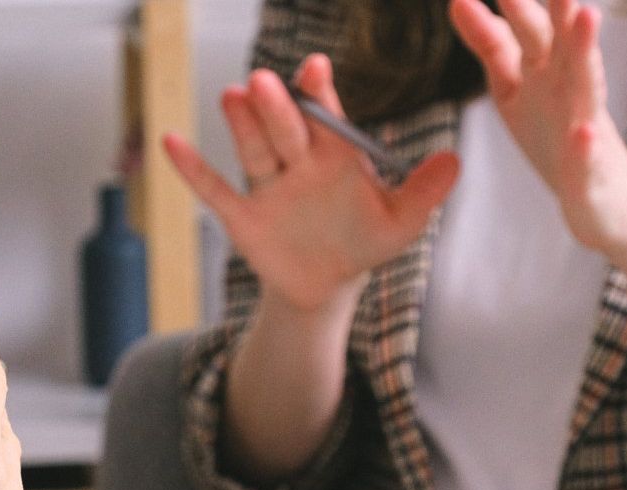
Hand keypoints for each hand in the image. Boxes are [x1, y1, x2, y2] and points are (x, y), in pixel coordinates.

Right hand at [163, 54, 460, 314]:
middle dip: (277, 107)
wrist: (328, 284)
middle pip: (286, 129)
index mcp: (335, 155)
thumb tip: (455, 161)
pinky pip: (215, 190)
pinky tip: (171, 142)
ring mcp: (268, 186)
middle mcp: (298, 161)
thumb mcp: (401, 221)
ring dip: (242, 125)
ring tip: (232, 95)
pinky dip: (192, 169)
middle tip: (266, 82)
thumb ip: (424, 191)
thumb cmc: (364, 242)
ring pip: (254, 150)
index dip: (319, 93)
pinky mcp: (243, 215)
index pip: (326, 117)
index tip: (315, 68)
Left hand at [449, 0, 626, 253]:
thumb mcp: (514, 85)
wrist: (606, 201)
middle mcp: (569, 88)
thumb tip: (458, 1)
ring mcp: (584, 126)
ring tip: (587, 14)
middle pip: (560, 43)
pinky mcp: (591, 172)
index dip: (513, 4)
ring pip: (587, 83)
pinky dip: (585, 147)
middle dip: (555, 7)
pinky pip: (587, 159)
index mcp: (546, 69)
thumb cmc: (556, 135)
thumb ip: (492, 45)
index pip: (526, 29)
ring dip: (586, 50)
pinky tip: (584, 135)